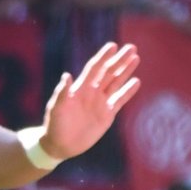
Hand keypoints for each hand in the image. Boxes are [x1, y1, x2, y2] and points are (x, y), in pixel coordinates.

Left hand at [39, 42, 140, 161]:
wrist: (60, 144)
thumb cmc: (54, 124)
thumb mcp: (56, 108)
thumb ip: (62, 93)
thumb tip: (66, 75)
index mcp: (80, 88)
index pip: (95, 68)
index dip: (103, 57)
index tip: (113, 46)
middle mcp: (92, 92)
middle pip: (109, 72)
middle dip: (120, 60)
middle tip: (132, 47)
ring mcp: (100, 102)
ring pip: (116, 82)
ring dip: (126, 71)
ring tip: (136, 58)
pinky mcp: (107, 114)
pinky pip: (120, 100)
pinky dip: (128, 91)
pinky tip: (136, 81)